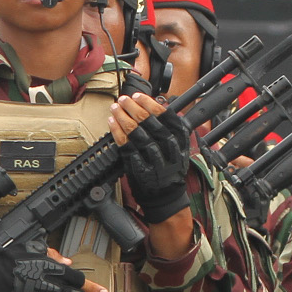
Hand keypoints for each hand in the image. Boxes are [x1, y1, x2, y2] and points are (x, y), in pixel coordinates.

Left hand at [118, 106, 194, 224]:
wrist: (165, 195)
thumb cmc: (170, 167)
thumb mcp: (178, 146)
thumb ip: (169, 127)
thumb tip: (153, 105)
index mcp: (179, 138)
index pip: (164, 114)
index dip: (148, 102)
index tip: (138, 96)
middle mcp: (167, 146)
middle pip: (147, 119)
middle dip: (132, 106)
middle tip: (123, 100)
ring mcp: (152, 156)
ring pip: (134, 130)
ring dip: (122, 115)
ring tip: (115, 107)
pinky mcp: (138, 165)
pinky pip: (124, 144)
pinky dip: (116, 131)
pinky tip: (112, 122)